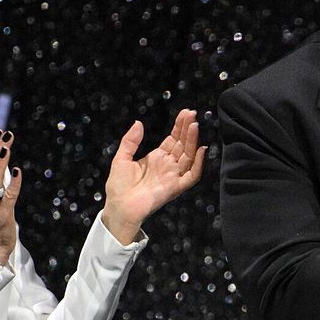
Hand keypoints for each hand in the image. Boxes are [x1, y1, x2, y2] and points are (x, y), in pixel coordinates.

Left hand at [101, 109, 205, 243]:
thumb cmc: (119, 186)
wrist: (119, 207)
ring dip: (192, 140)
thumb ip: (130, 141)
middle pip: (182, 144)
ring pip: (189, 156)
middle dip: (187, 129)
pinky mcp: (176, 187)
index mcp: (156, 158)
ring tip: (194, 125)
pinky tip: (200, 149)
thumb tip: (138, 122)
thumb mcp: (121, 158)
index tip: (185, 113)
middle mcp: (168, 165)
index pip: (173, 139)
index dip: (179, 126)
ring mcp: (173, 176)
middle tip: (192, 114)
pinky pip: (192, 175)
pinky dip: (199, 164)